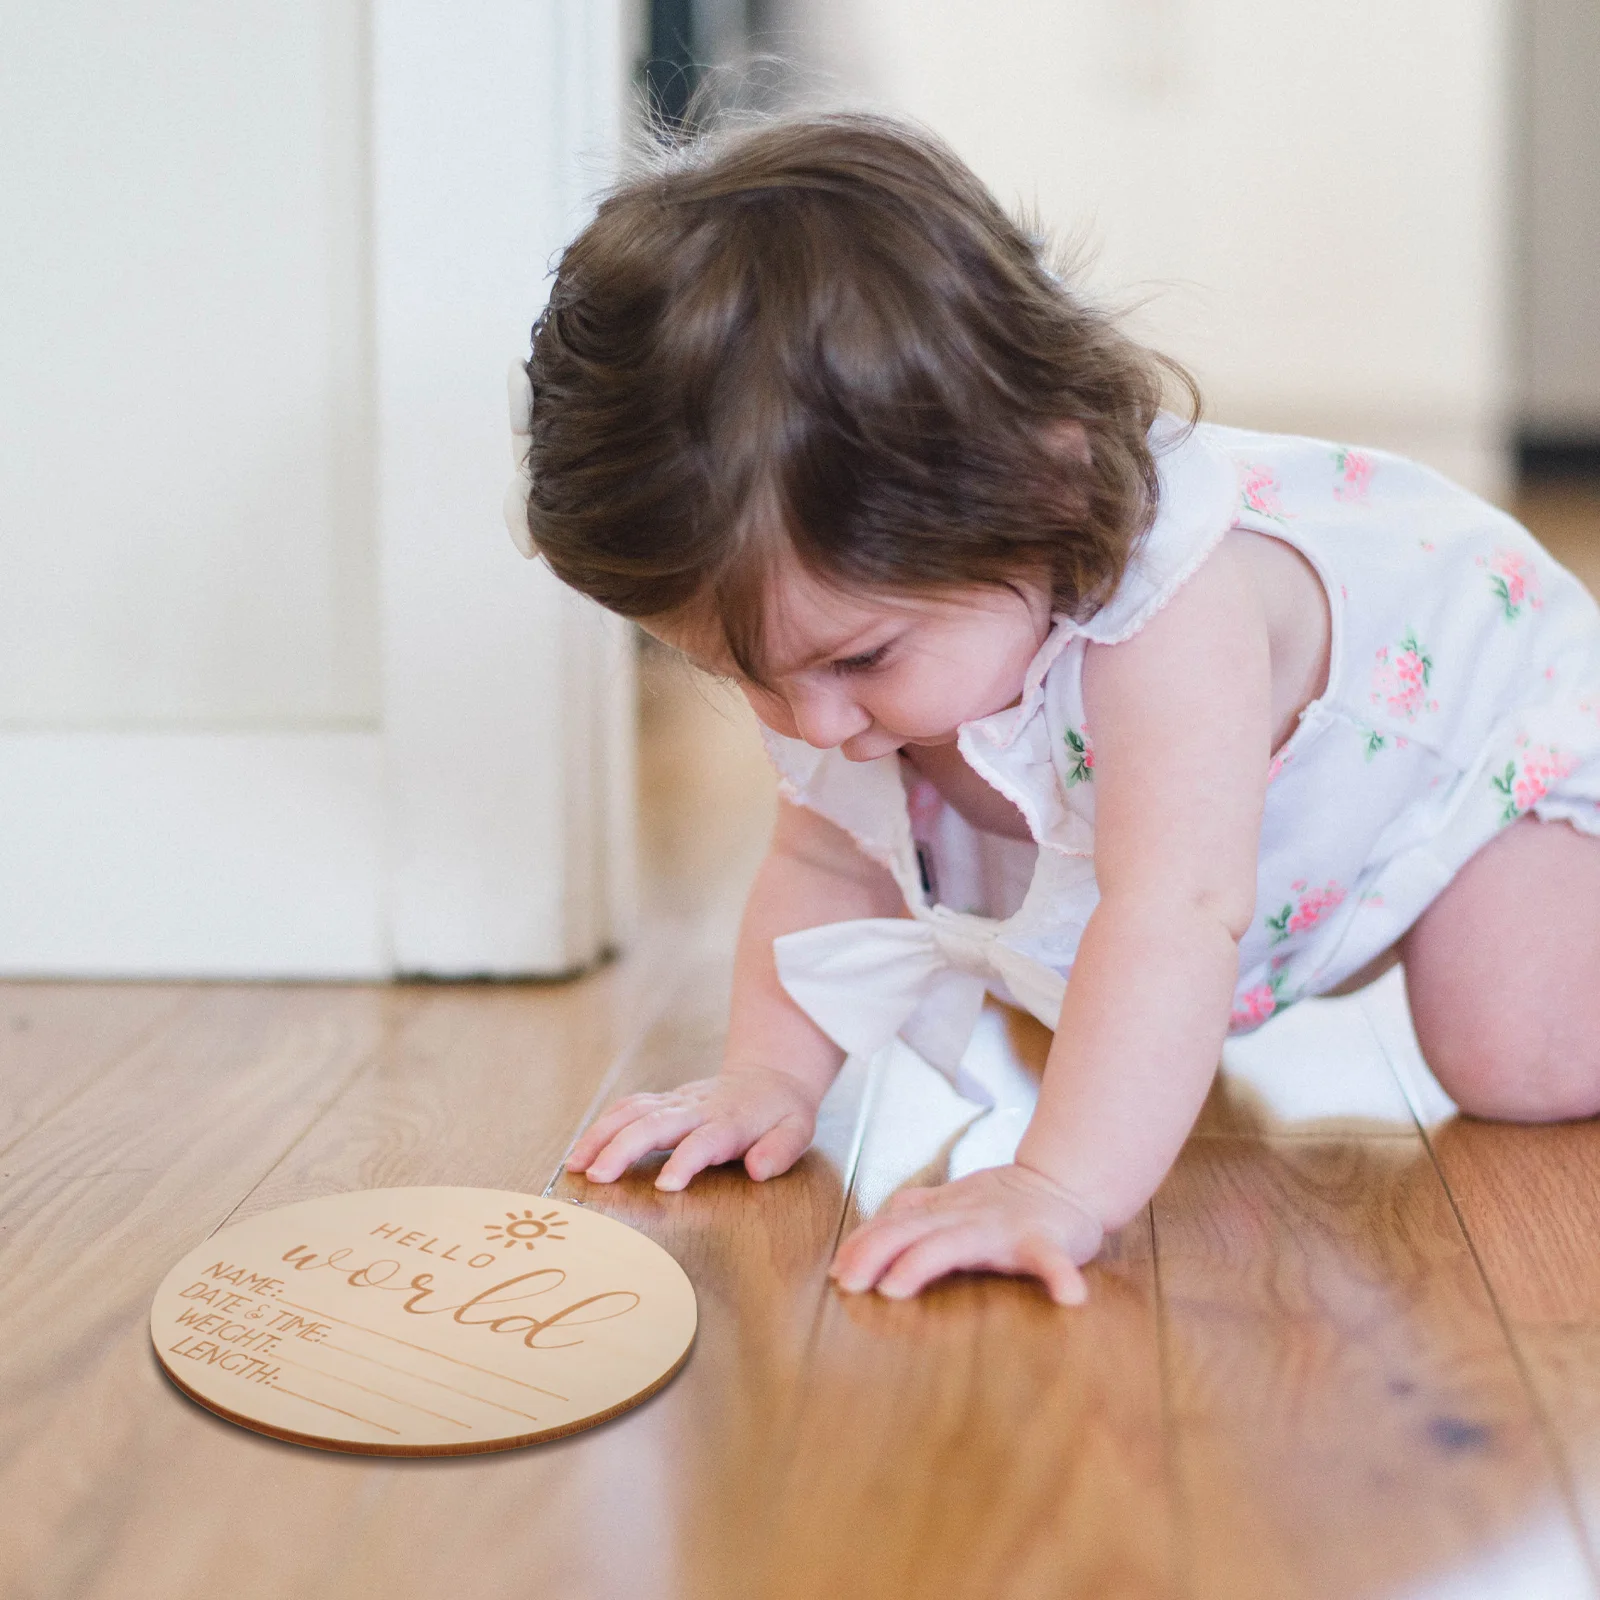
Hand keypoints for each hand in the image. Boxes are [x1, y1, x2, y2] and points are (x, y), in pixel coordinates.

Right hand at [566, 1066, 820, 1191]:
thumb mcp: (797, 1130)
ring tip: (576, 1165)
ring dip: (601, 1135)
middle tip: (598, 1176)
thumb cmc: (781, 1111)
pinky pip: (627, 1108)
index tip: (665, 1185)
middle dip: (623, 1148)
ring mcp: (676, 1101)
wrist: (768, 1073)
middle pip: (654, 1124)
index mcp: (729, 1121)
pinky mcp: (662, 1101)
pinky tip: (582, 1149)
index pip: (704, 1141)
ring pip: (632, 1111)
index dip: (685, 1161)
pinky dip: (602, 1126)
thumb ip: (779, 1150)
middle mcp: (696, 1108)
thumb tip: (757, 1169)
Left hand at [828, 1163, 1105, 1305]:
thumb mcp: (956, 1202)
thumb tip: (880, 1219)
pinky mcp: (1044, 1240)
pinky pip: (1049, 1259)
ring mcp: (1003, 1229)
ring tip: (896, 1286)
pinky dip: (1058, 1276)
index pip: (894, 1226)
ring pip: (956, 1243)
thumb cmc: (1007, 1202)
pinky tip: (1068, 1297)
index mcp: (945, 1214)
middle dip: (875, 1254)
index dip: (863, 1245)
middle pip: (910, 1233)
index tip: (836, 1272)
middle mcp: (966, 1218)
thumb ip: (919, 1209)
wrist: (1065, 1184)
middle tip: (848, 1283)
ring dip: (922, 1262)